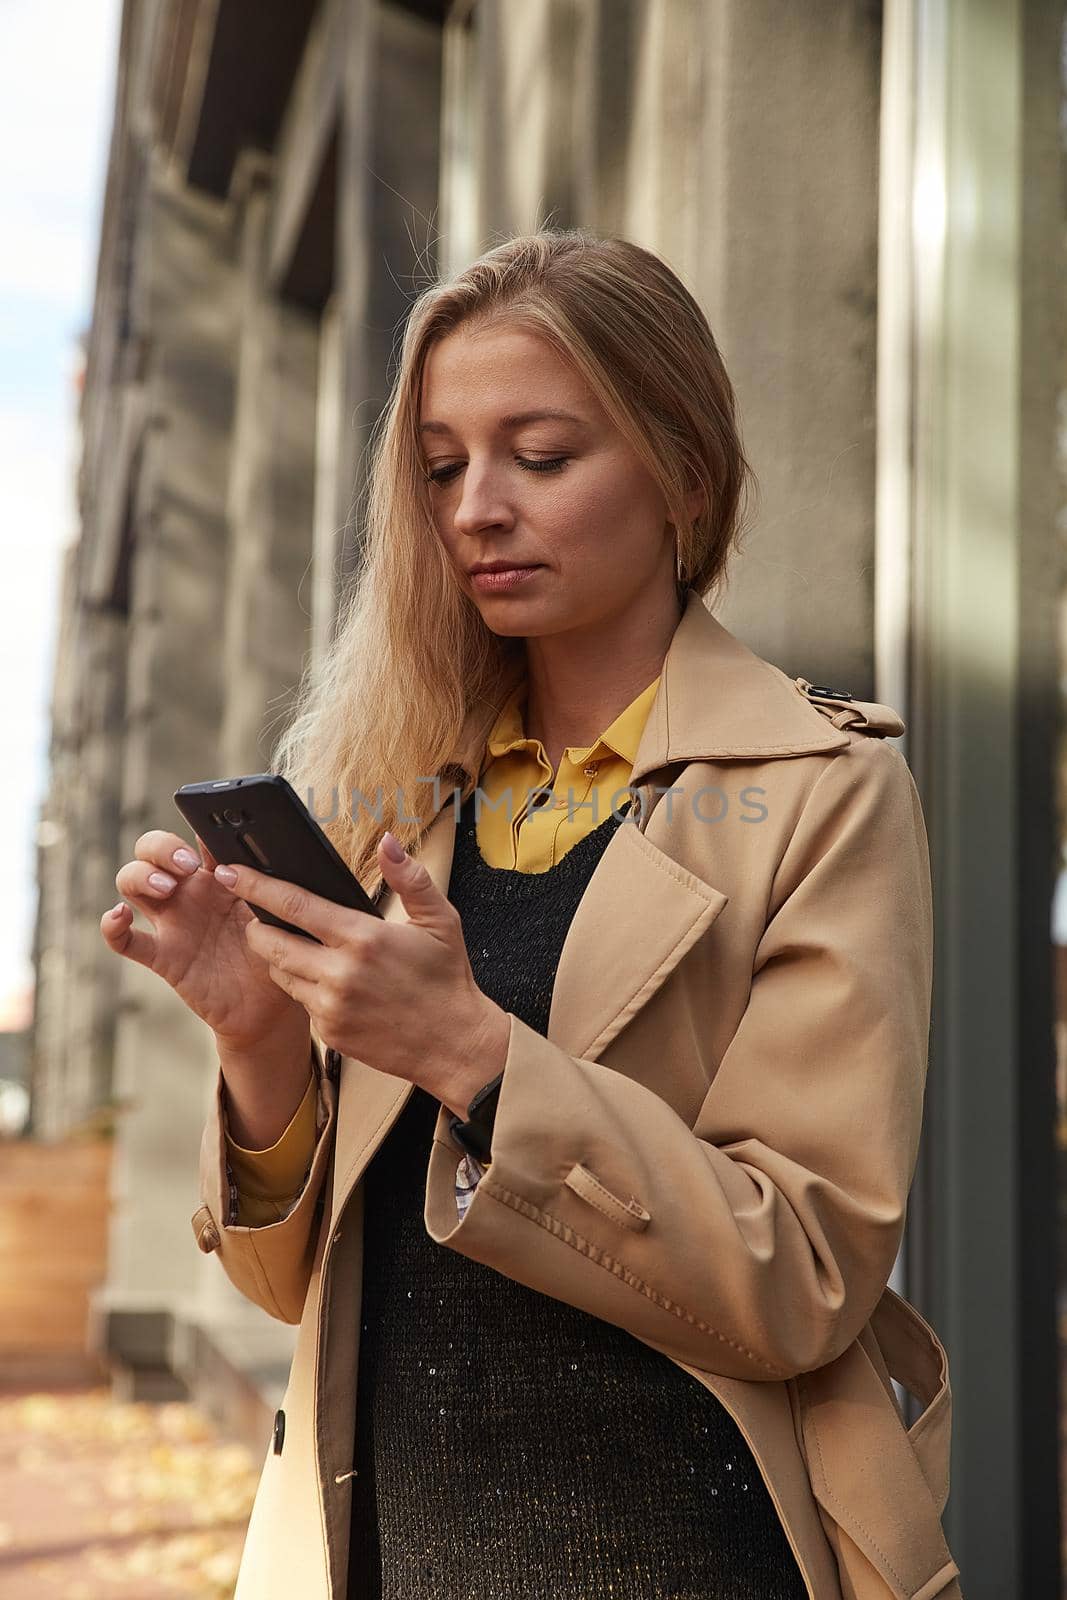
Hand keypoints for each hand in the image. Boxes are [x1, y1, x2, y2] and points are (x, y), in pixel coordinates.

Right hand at [100, 829, 307, 1052]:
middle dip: (161, 847)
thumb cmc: (280, 951)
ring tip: (166, 887)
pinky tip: (118, 916)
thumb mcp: (281, 913)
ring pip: (132, 882)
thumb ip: (271, 885)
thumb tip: (270, 855)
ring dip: (140, 875)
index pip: (196, 838)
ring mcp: (172, 922)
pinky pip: (126, 941)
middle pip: (152, 851)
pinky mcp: (163, 955)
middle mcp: (190, 893)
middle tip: (185, 863)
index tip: (210, 834)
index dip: (196, 829)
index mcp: (220, 876)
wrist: (272, 1005)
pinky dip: (112, 927)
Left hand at [212, 831, 510, 1116]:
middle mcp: (340, 973)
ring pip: (279, 974)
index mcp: (364, 938)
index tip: (230, 873)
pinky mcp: (329, 1033)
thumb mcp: (441, 920)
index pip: (294, 905)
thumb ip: (410, 878)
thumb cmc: (447, 979)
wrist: (455, 1046)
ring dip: (279, 959)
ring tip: (301, 949)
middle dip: (257, 927)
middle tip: (260, 917)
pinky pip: (300, 1003)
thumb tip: (389, 841)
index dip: (256, 886)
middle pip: (269, 943)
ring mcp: (331, 1007)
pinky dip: (304, 988)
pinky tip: (327, 983)